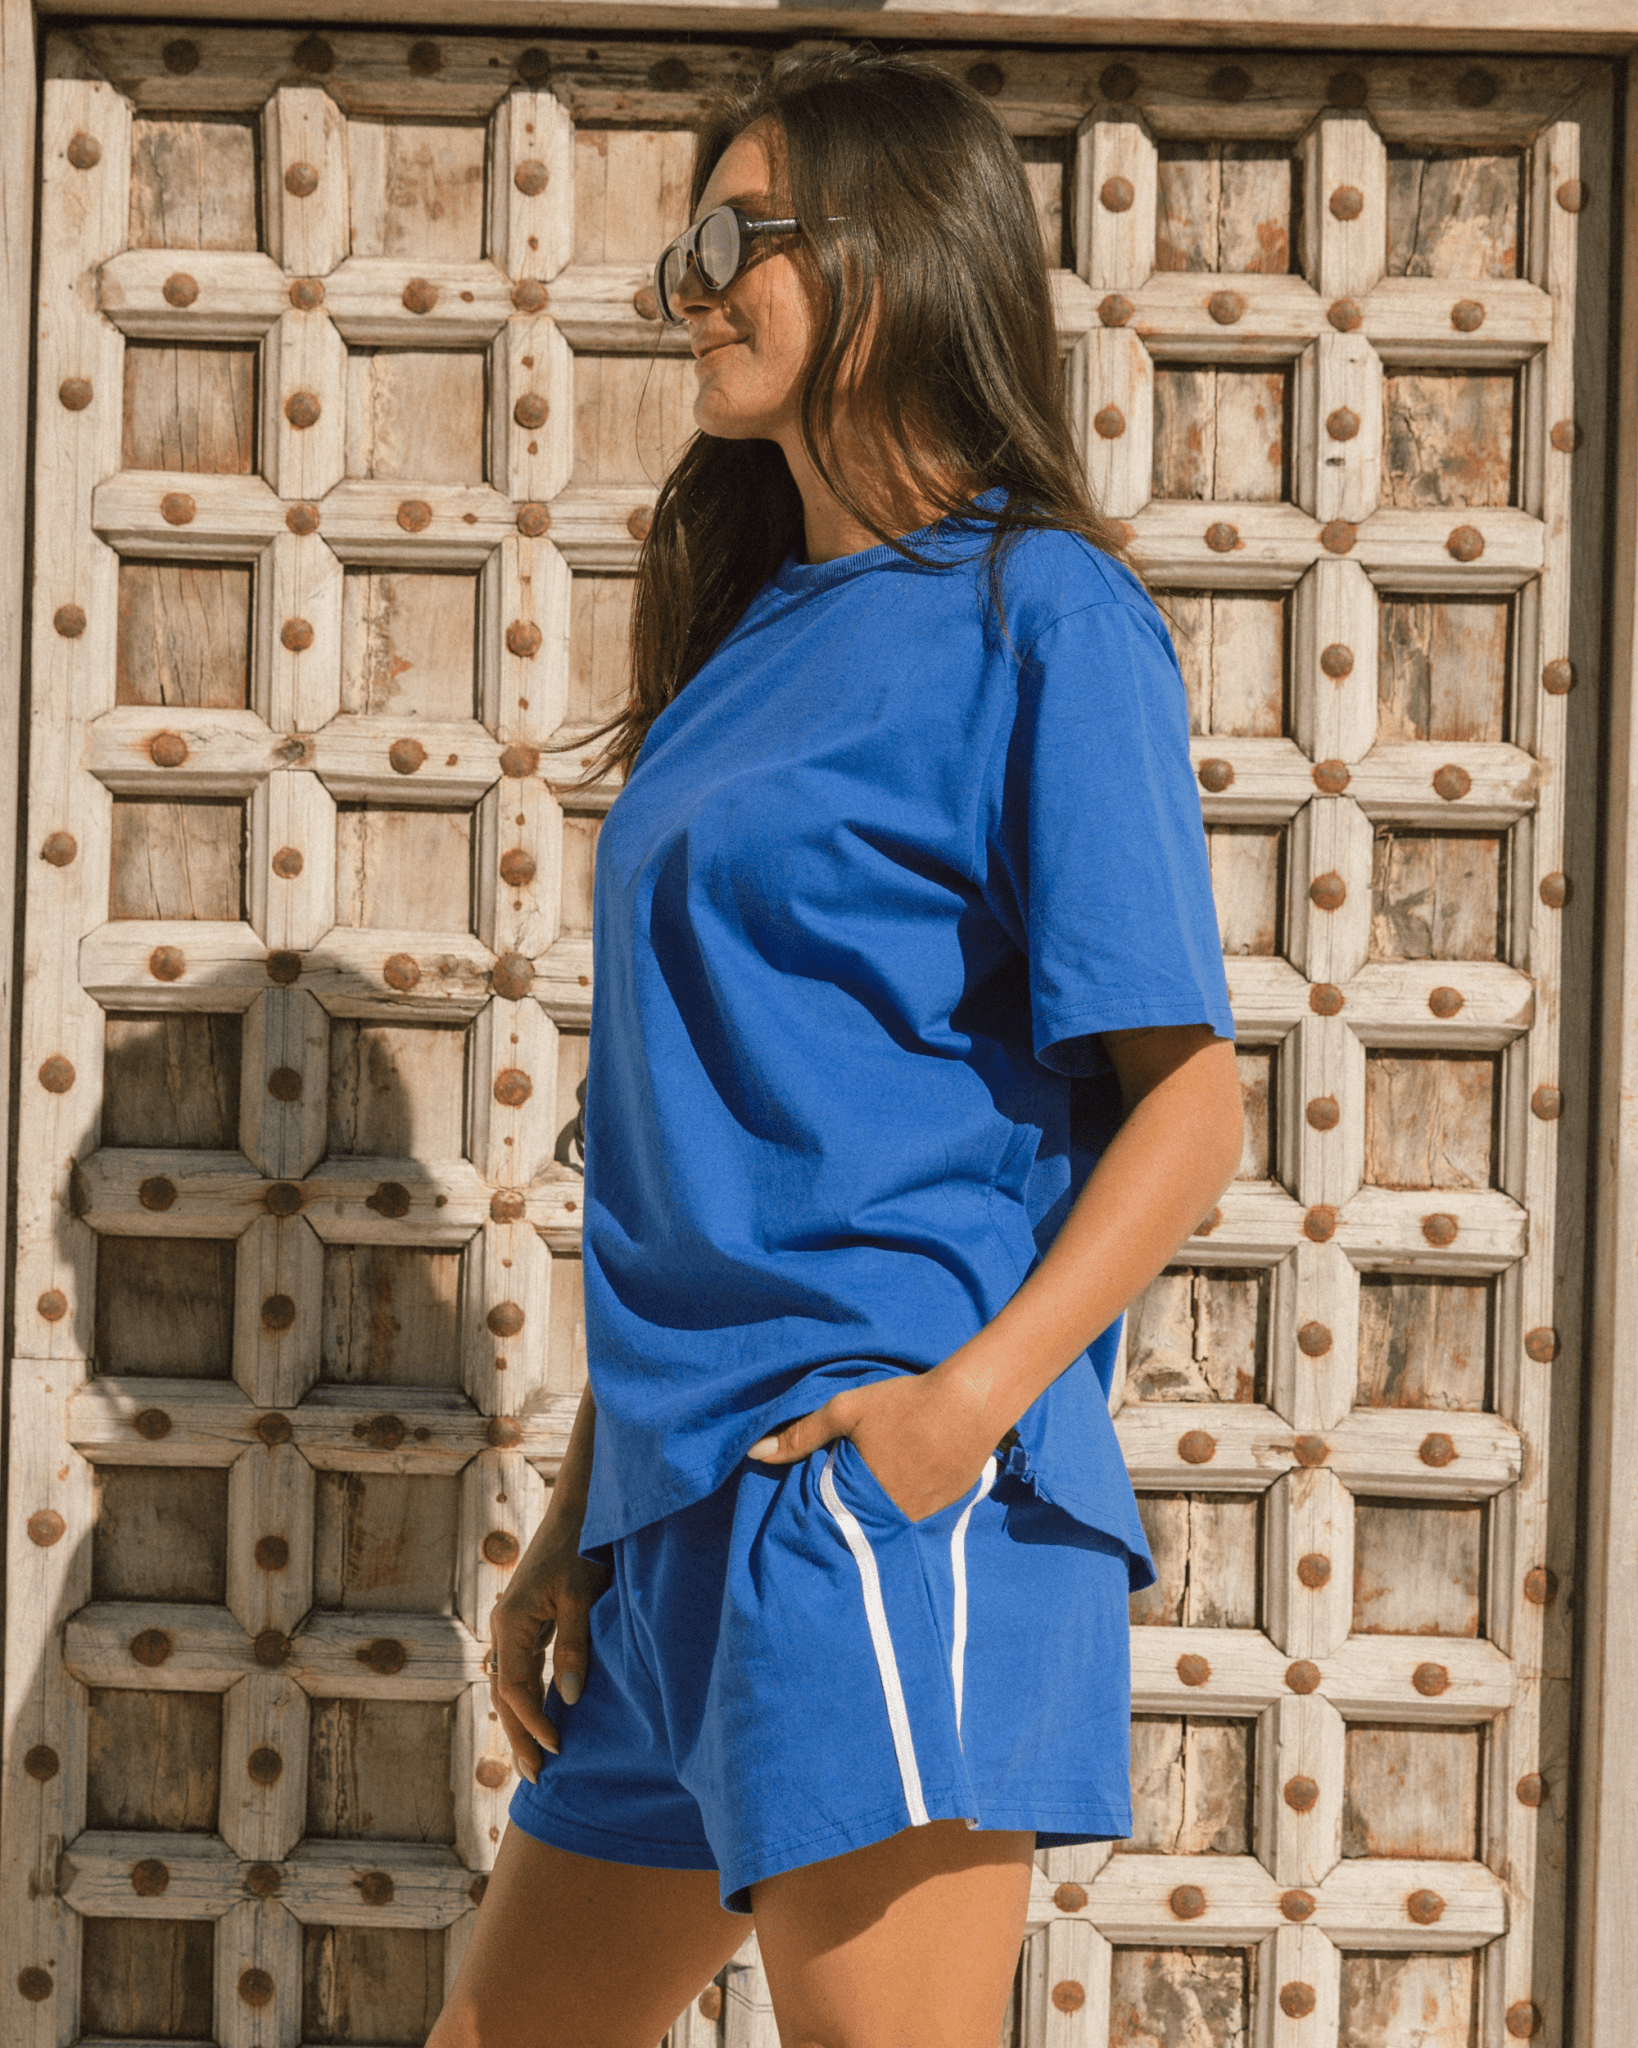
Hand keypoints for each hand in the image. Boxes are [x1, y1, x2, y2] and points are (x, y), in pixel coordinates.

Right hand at [489, 1510, 611, 1781]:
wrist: (579, 1509)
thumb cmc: (582, 1547)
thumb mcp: (583, 1595)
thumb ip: (575, 1645)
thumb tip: (571, 1698)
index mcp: (513, 1622)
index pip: (515, 1689)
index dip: (533, 1724)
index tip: (556, 1750)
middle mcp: (505, 1628)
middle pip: (505, 1694)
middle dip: (519, 1736)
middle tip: (536, 1779)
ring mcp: (513, 1625)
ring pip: (510, 1685)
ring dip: (521, 1722)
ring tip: (535, 1760)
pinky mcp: (526, 1622)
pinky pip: (521, 1670)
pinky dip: (529, 1699)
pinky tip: (542, 1717)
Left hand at [748, 1369, 997, 1521]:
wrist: (969, 1404)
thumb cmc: (904, 1404)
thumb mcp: (846, 1411)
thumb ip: (801, 1435)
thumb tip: (755, 1454)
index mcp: (860, 1497)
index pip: (826, 1517)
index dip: (817, 1508)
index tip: (805, 1504)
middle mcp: (889, 1517)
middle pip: (857, 1522)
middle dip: (846, 1511)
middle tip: (844, 1488)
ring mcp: (919, 1517)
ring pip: (885, 1521)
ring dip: (875, 1509)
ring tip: (875, 1484)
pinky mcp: (943, 1510)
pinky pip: (913, 1515)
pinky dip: (904, 1503)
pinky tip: (905, 1480)